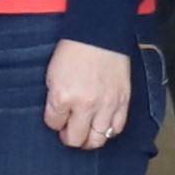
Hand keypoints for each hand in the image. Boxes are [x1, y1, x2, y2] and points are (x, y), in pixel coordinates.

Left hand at [42, 36, 134, 150]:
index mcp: (63, 96)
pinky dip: (109, 130)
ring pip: (98, 139)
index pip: (54, 124)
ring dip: (89, 139)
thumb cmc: (74, 51)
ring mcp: (106, 105)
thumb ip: (54, 99)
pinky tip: (103, 125)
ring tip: (87, 133)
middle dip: (70, 138)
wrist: (99, 35)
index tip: (57, 118)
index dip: (54, 122)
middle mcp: (84, 105)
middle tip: (70, 132)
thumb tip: (59, 116)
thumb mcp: (52, 75)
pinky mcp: (122, 101)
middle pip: (76, 139)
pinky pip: (117, 128)